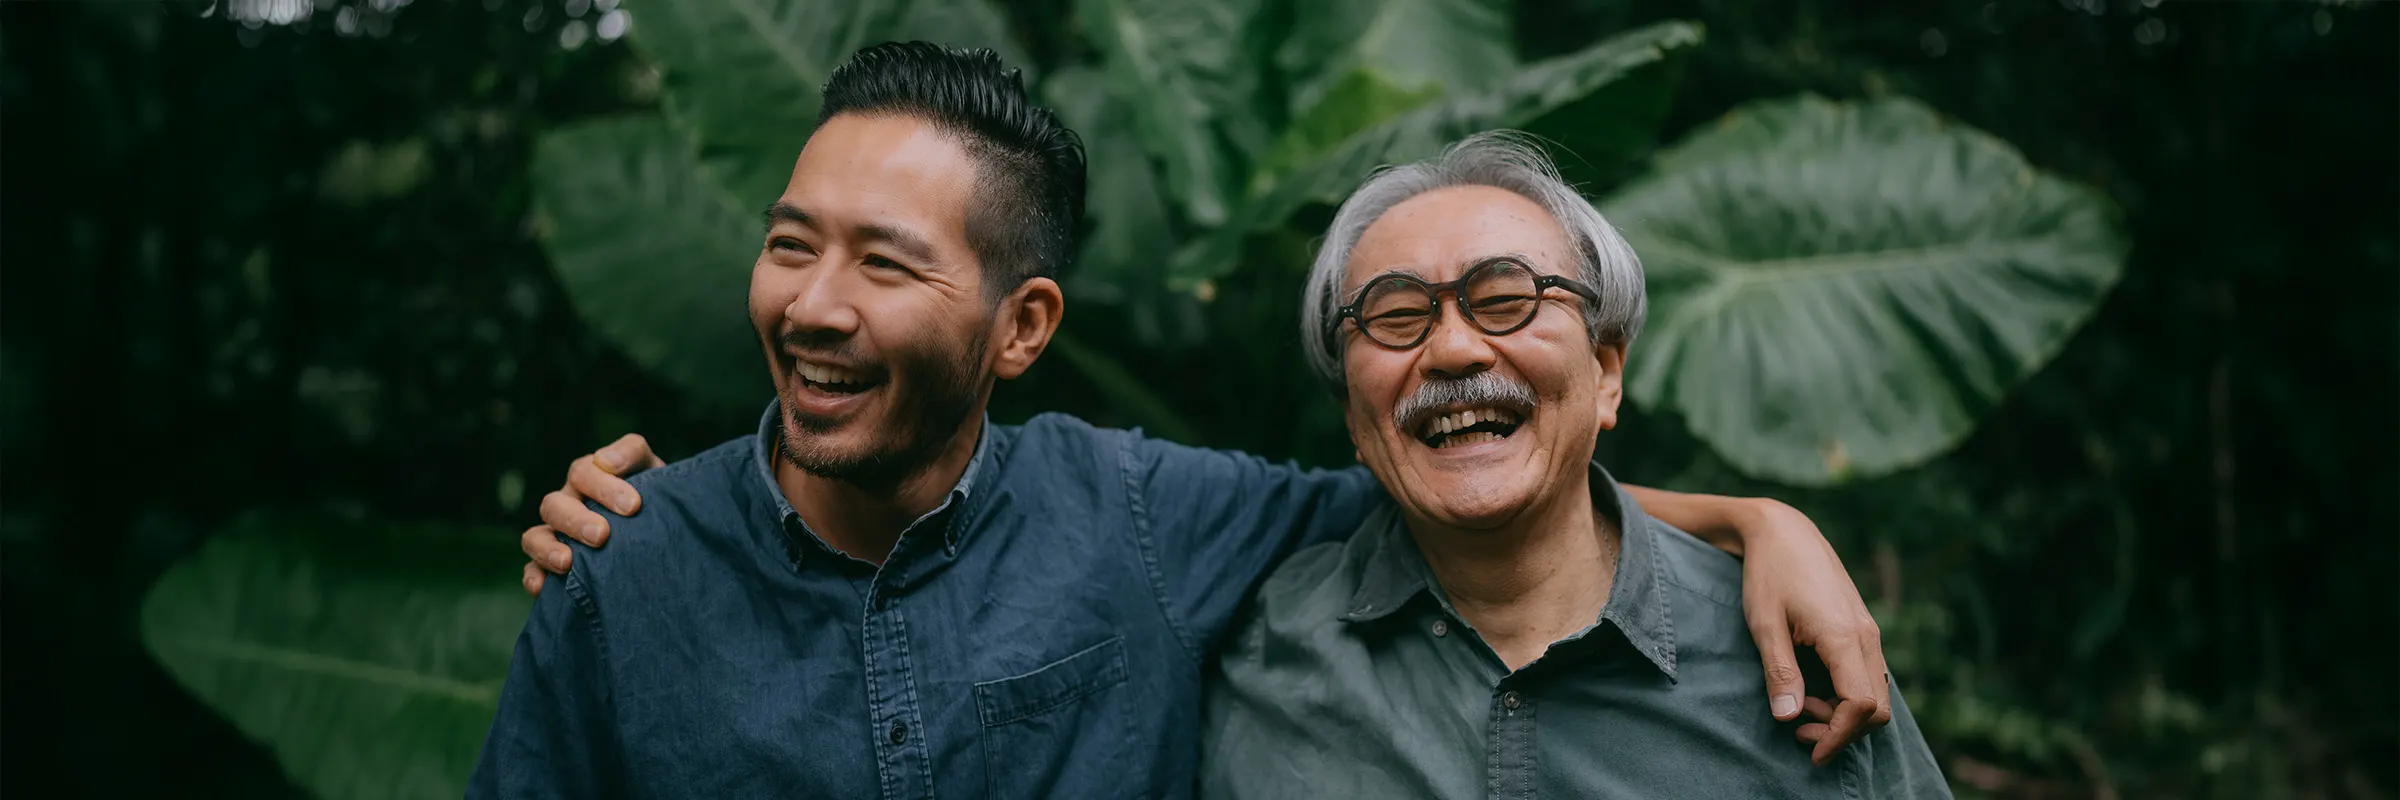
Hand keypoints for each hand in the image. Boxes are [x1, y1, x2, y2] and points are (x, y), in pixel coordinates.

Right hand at [519, 433, 663, 595]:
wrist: (665, 538)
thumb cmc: (656, 501)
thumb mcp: (654, 473)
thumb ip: (633, 455)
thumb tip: (607, 460)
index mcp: (590, 479)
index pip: (583, 472)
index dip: (604, 486)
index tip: (632, 506)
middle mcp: (568, 504)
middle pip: (554, 505)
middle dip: (576, 520)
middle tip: (601, 535)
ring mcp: (557, 536)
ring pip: (534, 536)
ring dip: (547, 548)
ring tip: (567, 562)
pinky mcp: (551, 567)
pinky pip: (532, 570)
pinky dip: (533, 576)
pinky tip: (543, 587)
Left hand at [1737, 499, 1891, 764]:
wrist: (1784, 530)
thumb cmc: (1769, 573)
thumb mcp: (1764, 624)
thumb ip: (1779, 672)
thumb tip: (1788, 718)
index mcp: (1844, 636)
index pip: (1860, 703)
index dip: (1838, 735)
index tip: (1809, 749)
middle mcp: (1866, 636)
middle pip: (1877, 706)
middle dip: (1842, 729)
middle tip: (1798, 729)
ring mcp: (1868, 632)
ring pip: (1876, 692)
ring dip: (1844, 713)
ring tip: (1799, 706)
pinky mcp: (1861, 629)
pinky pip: (1868, 675)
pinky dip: (1846, 694)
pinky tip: (1811, 688)